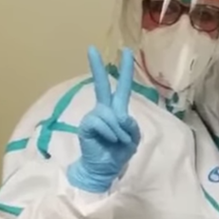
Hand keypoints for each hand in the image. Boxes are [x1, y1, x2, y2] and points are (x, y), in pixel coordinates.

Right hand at [67, 46, 141, 192]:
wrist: (104, 170)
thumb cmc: (118, 153)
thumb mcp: (133, 139)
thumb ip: (131, 125)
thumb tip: (120, 117)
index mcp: (117, 110)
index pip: (122, 87)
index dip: (125, 70)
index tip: (125, 51)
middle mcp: (104, 110)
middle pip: (102, 86)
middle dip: (98, 68)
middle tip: (91, 49)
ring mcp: (93, 117)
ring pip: (109, 114)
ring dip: (118, 129)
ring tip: (119, 141)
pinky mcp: (86, 125)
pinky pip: (100, 122)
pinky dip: (109, 132)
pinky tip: (109, 140)